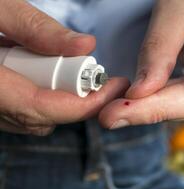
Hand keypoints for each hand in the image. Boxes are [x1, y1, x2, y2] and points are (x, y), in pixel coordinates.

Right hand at [0, 0, 128, 134]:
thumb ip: (35, 28)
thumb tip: (85, 44)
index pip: (41, 107)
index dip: (83, 103)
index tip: (114, 87)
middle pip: (43, 117)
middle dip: (76, 99)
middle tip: (91, 71)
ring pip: (33, 117)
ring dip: (60, 96)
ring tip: (63, 65)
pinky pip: (22, 111)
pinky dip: (42, 94)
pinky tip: (40, 69)